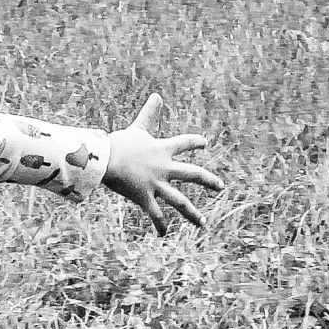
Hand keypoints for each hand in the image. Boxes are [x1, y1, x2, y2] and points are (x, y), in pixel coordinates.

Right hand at [102, 94, 223, 235]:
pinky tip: (164, 234)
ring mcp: (157, 185)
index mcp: (164, 150)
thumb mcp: (138, 127)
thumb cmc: (120, 143)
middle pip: (193, 175)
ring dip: (192, 214)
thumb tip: (157, 94)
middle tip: (220, 186)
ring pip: (180, 202)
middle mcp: (165, 168)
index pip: (185, 143)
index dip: (195, 142)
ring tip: (203, 224)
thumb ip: (150, 113)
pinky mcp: (145, 197)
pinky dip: (160, 224)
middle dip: (208, 181)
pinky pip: (155, 214)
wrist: (108, 159)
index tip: (204, 143)